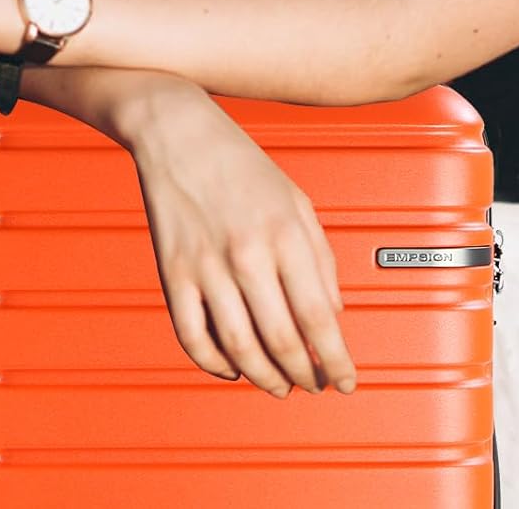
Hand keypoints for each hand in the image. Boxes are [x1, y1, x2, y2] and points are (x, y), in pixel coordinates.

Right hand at [127, 93, 357, 398]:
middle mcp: (247, 252)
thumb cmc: (240, 162)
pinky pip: (193, 337)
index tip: (346, 380)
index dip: (337, 359)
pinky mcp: (172, 273)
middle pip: (282, 339)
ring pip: (240, 348)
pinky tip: (232, 368)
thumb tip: (332, 313)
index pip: (319, 315)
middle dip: (304, 375)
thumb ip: (320, 256)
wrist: (178, 131)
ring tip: (279, 386)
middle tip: (315, 386)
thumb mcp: (295, 199)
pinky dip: (214, 364)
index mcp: (284, 232)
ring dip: (264, 378)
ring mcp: (207, 266)